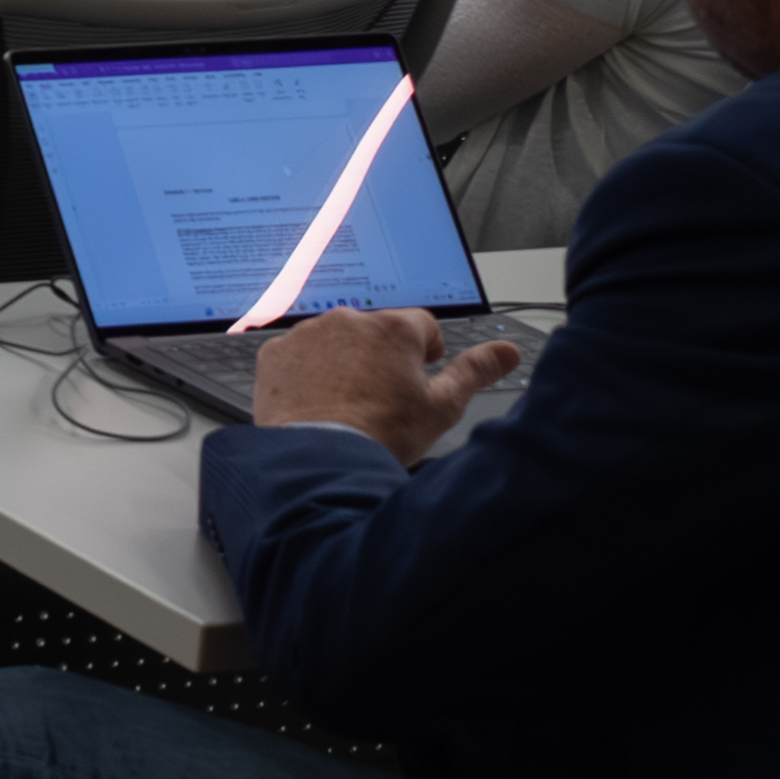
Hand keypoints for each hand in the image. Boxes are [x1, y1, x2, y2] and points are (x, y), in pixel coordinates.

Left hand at [247, 303, 520, 460]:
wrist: (321, 457)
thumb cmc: (382, 433)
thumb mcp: (442, 405)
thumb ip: (475, 371)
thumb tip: (505, 352)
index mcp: (393, 327)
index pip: (420, 325)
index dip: (425, 350)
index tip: (419, 371)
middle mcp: (347, 320)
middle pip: (374, 331)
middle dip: (381, 354)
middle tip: (383, 393)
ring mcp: (307, 334)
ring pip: (334, 340)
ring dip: (343, 359)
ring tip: (350, 399)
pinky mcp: (274, 353)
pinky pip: (297, 354)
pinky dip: (307, 371)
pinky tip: (318, 399)